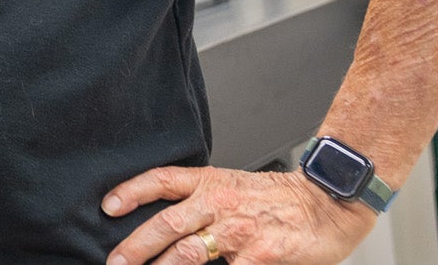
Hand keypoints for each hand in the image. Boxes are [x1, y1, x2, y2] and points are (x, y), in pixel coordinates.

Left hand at [103, 164, 375, 264]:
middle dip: (136, 246)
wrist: (328, 202)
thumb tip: (169, 226)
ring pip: (188, 252)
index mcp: (211, 183)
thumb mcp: (233, 186)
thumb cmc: (279, 198)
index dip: (132, 191)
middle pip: (167, 223)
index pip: (162, 181)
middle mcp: (219, 203)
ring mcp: (240, 230)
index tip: (108, 207)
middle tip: (115, 262)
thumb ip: (201, 202)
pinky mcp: (261, 254)